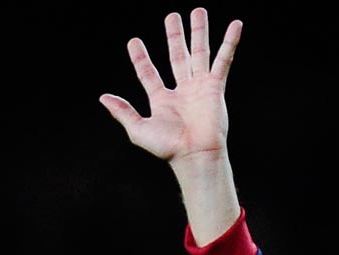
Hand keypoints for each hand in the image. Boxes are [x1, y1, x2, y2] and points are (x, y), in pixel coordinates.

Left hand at [102, 10, 240, 162]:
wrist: (195, 155)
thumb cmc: (169, 148)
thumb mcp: (138, 129)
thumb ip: (123, 112)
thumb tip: (103, 98)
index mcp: (162, 100)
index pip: (149, 73)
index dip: (141, 58)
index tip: (134, 42)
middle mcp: (182, 91)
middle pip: (178, 56)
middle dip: (175, 36)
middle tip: (172, 16)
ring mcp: (200, 87)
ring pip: (200, 53)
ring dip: (199, 32)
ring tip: (198, 11)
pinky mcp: (215, 87)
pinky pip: (223, 60)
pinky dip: (230, 42)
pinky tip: (235, 25)